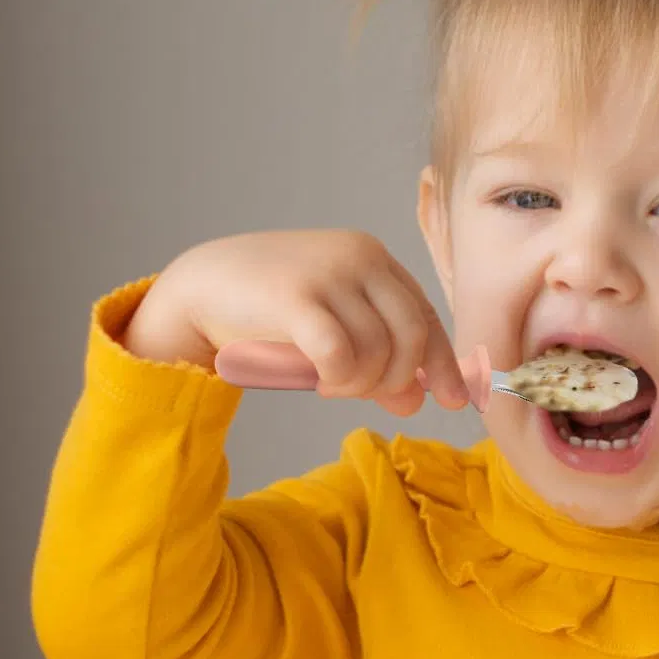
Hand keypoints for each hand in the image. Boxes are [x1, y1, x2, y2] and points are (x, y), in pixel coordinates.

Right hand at [121, 229, 468, 414]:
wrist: (201, 288)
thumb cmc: (271, 312)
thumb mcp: (334, 331)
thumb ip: (376, 360)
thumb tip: (415, 400)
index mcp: (375, 259)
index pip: (426, 316)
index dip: (444, 363)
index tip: (457, 399)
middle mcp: (360, 257)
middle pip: (412, 337)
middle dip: (394, 379)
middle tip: (356, 392)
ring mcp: (330, 273)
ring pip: (378, 352)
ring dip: (358, 385)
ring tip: (328, 383)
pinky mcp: (298, 297)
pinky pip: (342, 355)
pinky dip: (338, 379)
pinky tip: (319, 379)